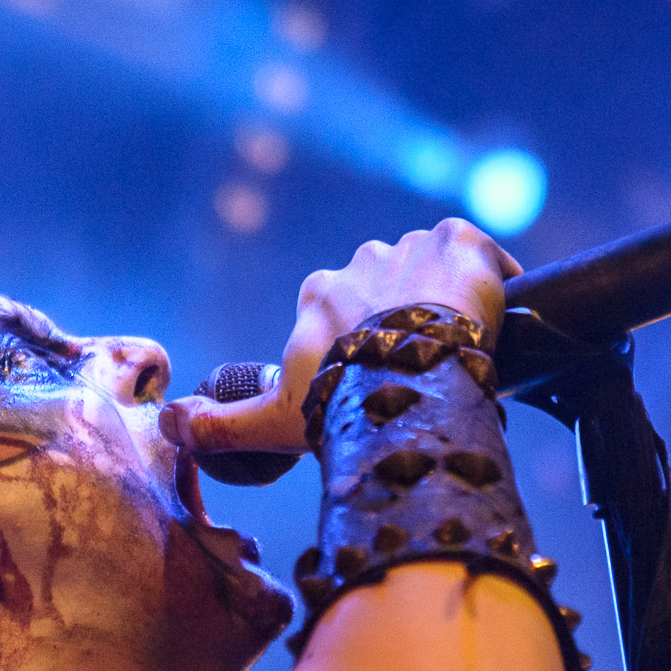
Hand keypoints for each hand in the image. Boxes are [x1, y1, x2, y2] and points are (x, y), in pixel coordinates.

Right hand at [161, 218, 520, 458]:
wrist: (404, 383)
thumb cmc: (339, 404)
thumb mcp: (272, 423)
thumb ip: (220, 427)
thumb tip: (167, 427)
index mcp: (319, 294)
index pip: (341, 306)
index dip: (363, 339)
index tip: (380, 372)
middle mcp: (361, 260)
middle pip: (389, 283)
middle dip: (406, 317)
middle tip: (427, 365)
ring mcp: (412, 248)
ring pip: (433, 266)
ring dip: (448, 298)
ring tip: (466, 346)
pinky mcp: (460, 244)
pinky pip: (480, 248)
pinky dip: (494, 274)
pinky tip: (503, 310)